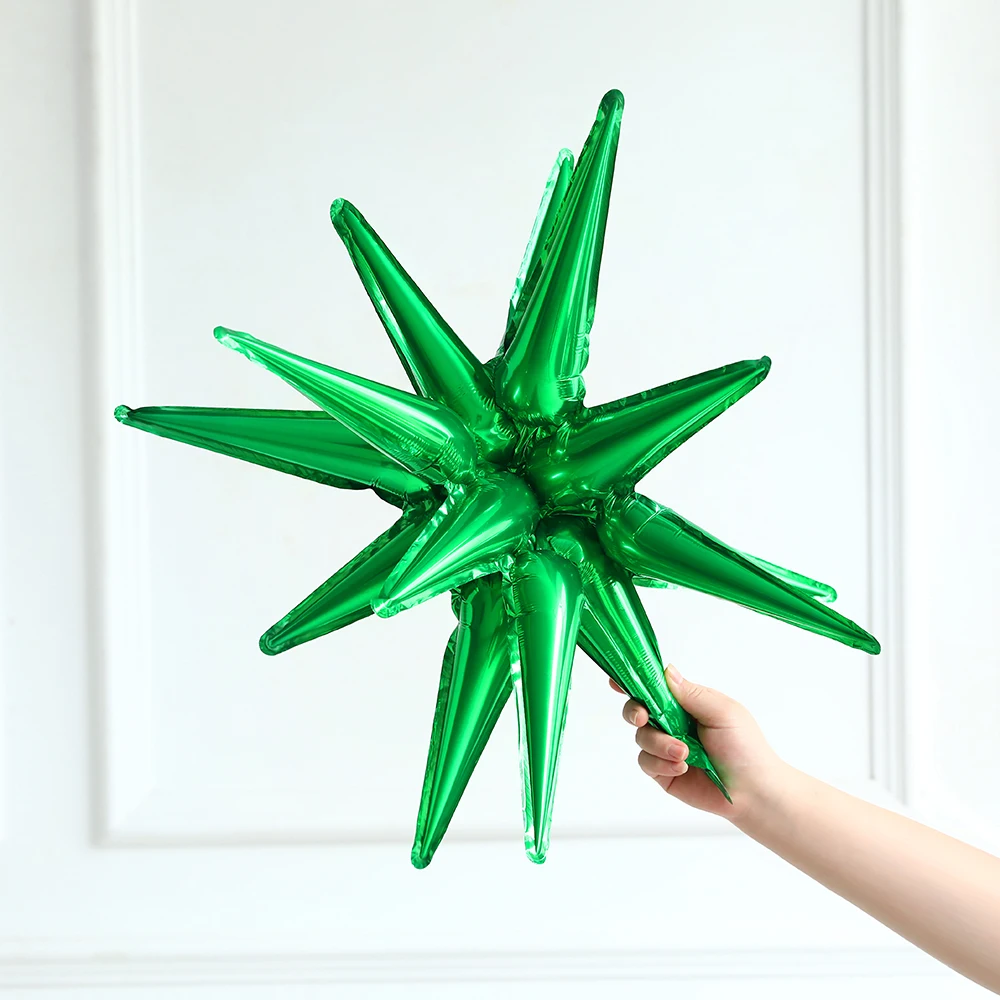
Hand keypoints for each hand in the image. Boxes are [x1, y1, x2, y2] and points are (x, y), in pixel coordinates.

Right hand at [613, 663, 784, 822]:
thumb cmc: (745, 748)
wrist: (752, 791)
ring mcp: (665, 746)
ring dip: (659, 744)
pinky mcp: (662, 771)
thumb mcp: (723, 711)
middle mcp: (672, 722)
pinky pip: (646, 762)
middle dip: (635, 711)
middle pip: (638, 708)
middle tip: (644, 717)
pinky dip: (661, 763)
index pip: (655, 686)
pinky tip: (681, 767)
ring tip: (684, 754)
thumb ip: (692, 693)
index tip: (616, 680)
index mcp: (686, 702)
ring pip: (641, 737)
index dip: (634, 681)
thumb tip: (667, 671)